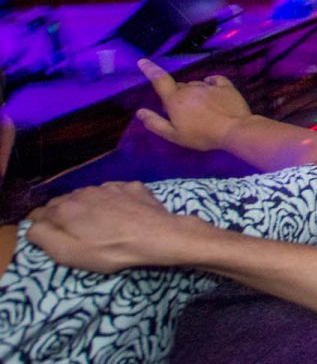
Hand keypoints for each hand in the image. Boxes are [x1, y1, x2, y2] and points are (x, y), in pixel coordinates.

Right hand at [26, 181, 213, 271]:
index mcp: (65, 208)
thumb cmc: (111, 250)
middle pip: (64, 203)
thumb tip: (33, 225)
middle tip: (78, 233)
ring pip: (89, 196)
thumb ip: (43, 237)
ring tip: (101, 225)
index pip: (41, 213)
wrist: (159, 236)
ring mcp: (110, 186)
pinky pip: (114, 193)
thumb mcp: (69, 253)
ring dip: (89, 207)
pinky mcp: (131, 186)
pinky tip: (123, 215)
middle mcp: (83, 191)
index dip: (43, 226)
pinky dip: (113, 202)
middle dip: (65, 216)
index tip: (53, 236)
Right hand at [135, 59, 255, 151]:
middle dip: (178, 96)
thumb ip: (155, 123)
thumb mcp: (174, 135)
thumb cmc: (202, 135)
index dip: (150, 70)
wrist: (234, 130)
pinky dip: (211, 83)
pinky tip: (213, 90)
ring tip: (202, 109)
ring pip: (196, 84)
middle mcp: (191, 88)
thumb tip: (140, 112)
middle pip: (179, 87)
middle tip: (184, 113)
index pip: (159, 80)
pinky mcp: (226, 86)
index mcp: (175, 99)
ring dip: (195, 93)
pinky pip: (215, 80)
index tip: (143, 61)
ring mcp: (209, 86)